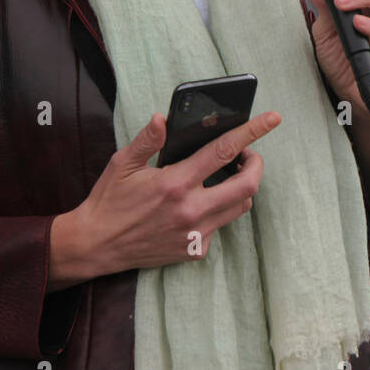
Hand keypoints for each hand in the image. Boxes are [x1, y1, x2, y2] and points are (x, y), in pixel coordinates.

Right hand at [50, 109, 280, 284]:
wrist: (96, 246)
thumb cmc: (109, 201)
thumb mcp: (123, 164)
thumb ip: (147, 140)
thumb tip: (163, 119)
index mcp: (174, 183)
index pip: (224, 151)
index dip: (252, 132)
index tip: (272, 119)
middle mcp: (190, 210)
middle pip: (247, 185)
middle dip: (257, 164)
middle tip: (248, 154)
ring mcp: (195, 234)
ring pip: (240, 207)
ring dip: (242, 187)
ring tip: (229, 175)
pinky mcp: (194, 251)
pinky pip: (221, 226)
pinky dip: (220, 210)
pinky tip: (202, 202)